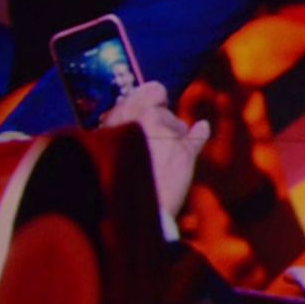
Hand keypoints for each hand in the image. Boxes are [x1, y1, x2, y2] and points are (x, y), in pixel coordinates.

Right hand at [103, 80, 210, 224]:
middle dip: (158, 122)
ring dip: (172, 138)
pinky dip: (199, 133)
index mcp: (123, 116)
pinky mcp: (185, 152)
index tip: (154, 101)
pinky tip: (202, 128)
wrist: (125, 211)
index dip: (152, 97)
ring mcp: (169, 134)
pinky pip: (197, 135)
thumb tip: (134, 115)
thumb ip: (117, 127)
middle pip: (162, 111)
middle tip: (151, 141)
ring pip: (178, 125)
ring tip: (158, 160)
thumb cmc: (109, 182)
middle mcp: (148, 118)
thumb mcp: (102, 146)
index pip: (150, 91)